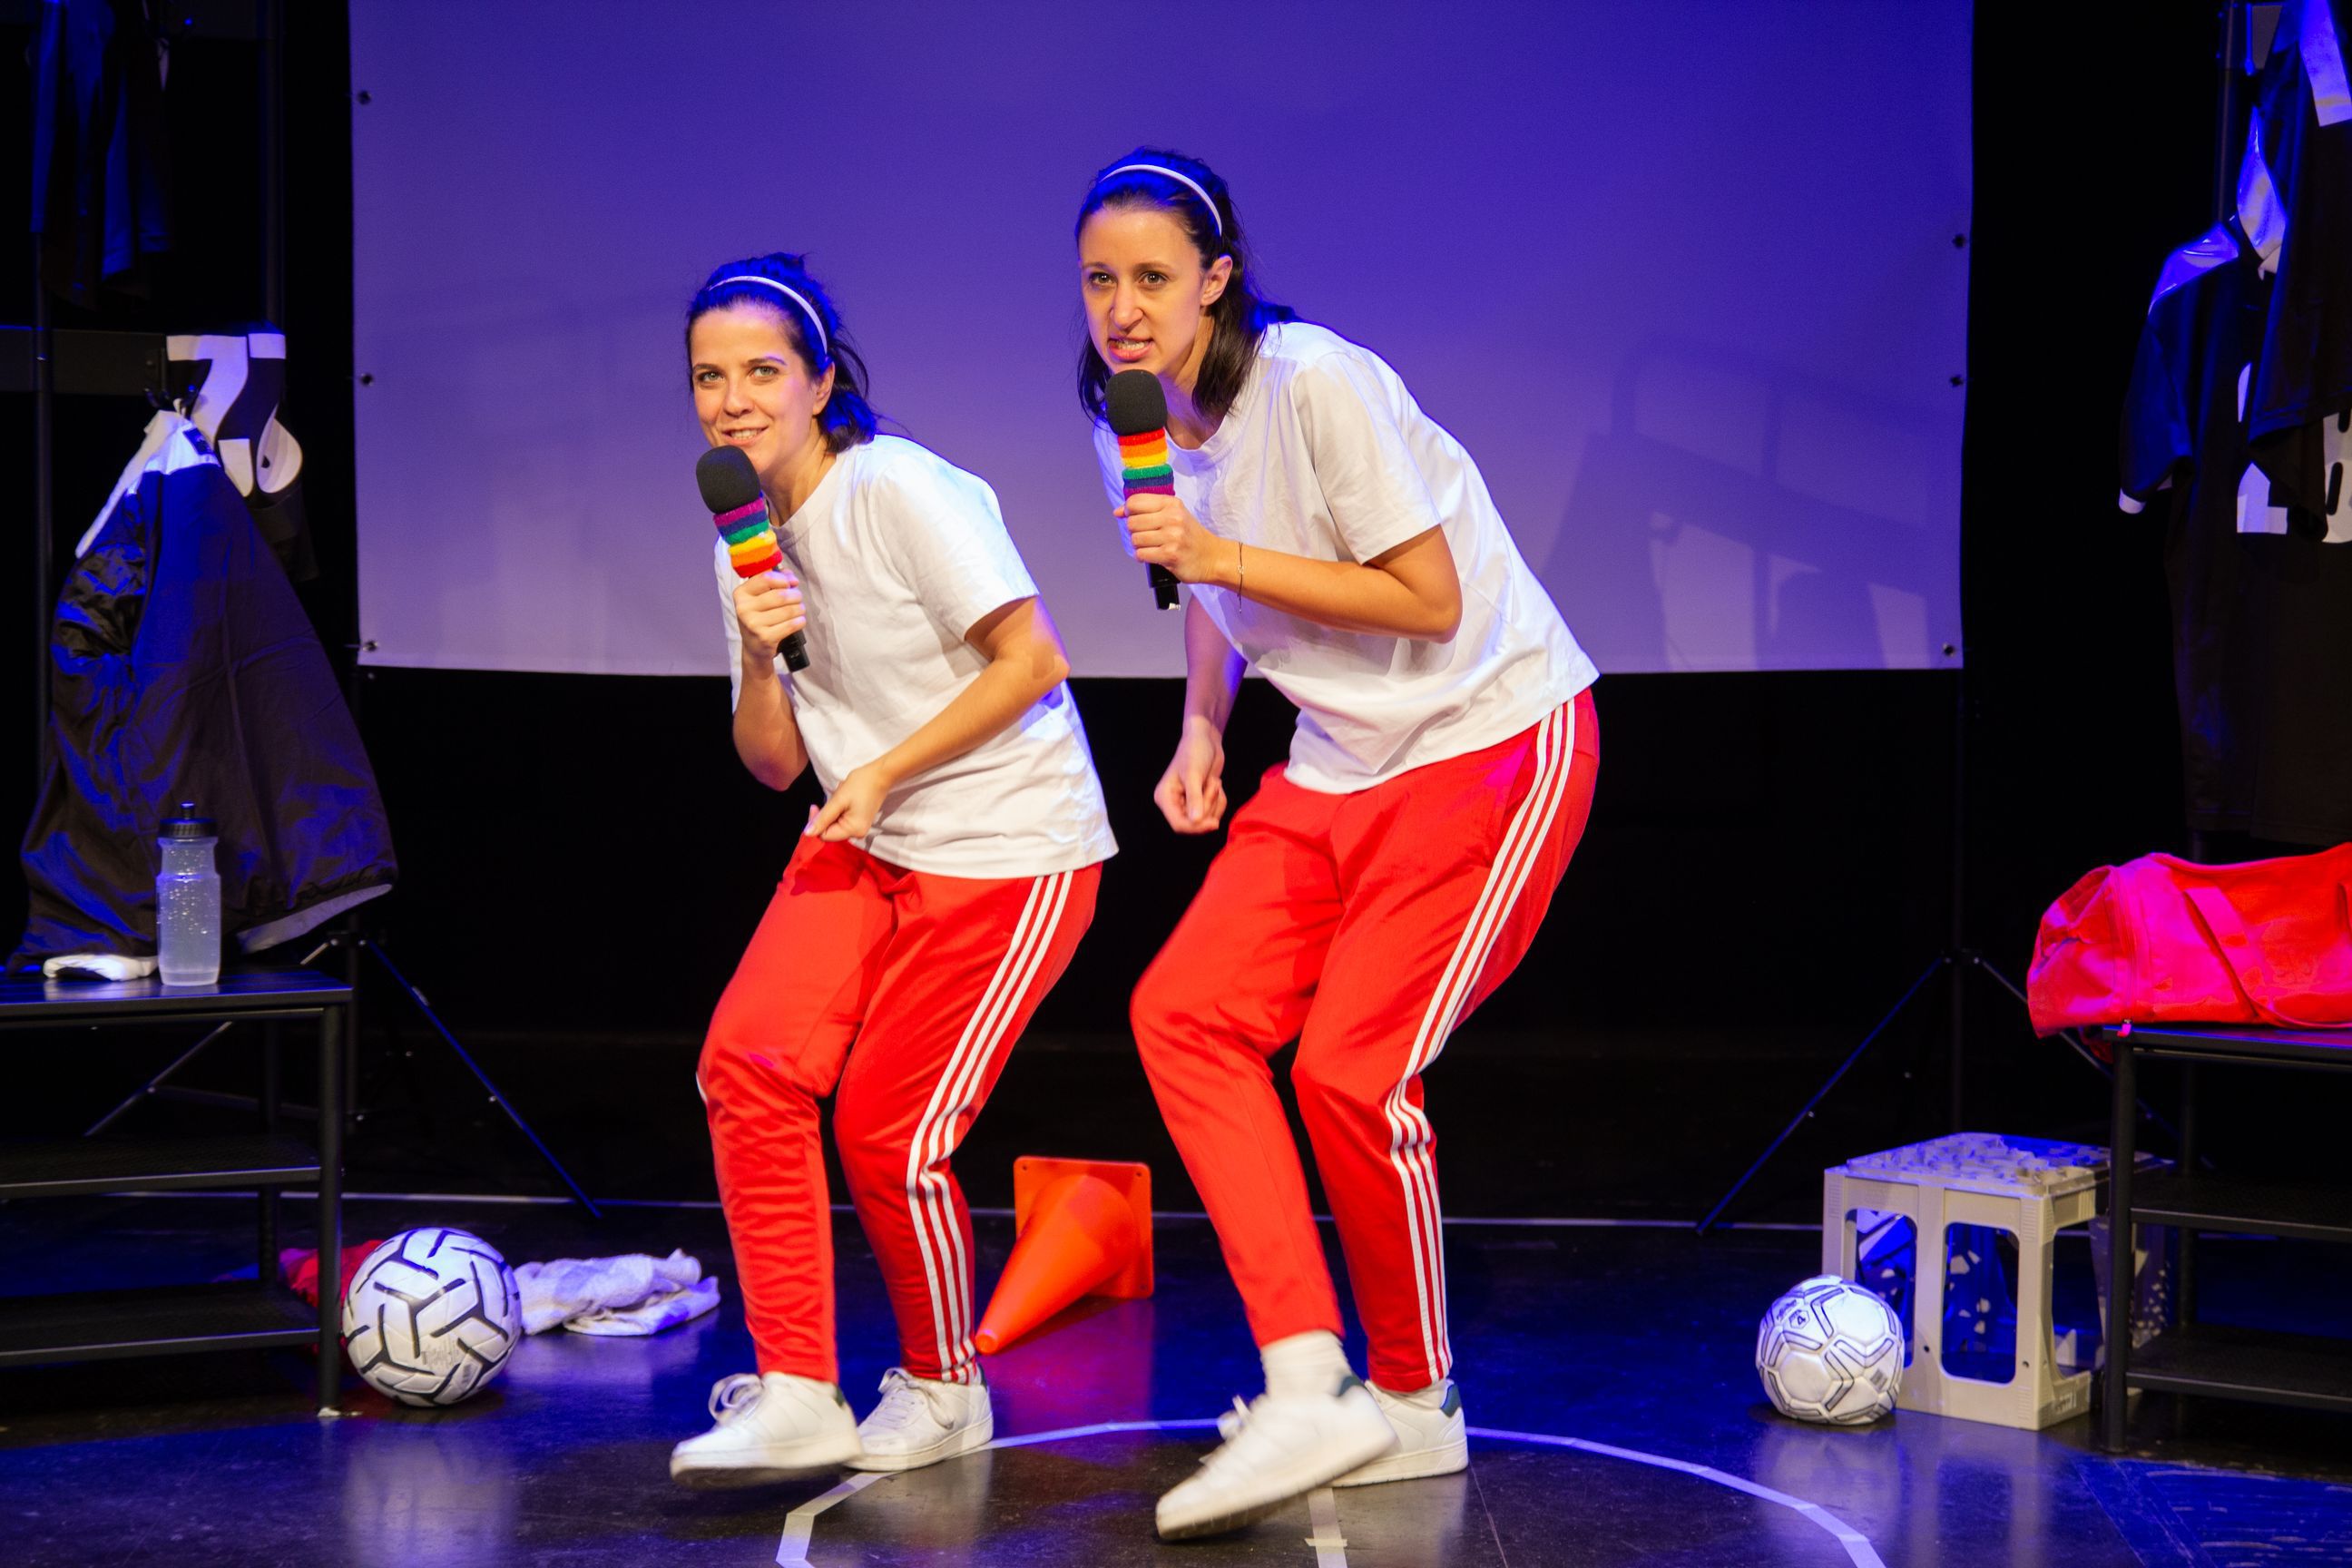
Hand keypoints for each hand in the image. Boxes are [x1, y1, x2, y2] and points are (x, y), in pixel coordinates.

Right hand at [734, 569, 805, 663]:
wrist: (754, 647)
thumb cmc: (760, 616)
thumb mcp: (761, 596)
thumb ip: (775, 580)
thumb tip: (790, 576)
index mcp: (741, 594)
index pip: (766, 578)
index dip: (783, 579)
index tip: (791, 583)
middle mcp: (744, 608)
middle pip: (780, 595)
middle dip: (795, 595)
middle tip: (798, 599)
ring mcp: (753, 624)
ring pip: (788, 610)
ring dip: (799, 609)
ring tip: (799, 610)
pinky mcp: (765, 637)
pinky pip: (791, 625)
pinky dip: (800, 621)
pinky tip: (798, 621)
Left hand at [807, 761, 889, 841]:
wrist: (879, 775)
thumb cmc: (860, 784)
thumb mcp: (838, 800)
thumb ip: (823, 818)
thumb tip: (807, 833)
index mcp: (853, 830)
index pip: (824, 835)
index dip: (816, 822)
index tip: (815, 805)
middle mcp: (857, 834)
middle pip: (829, 831)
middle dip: (825, 816)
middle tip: (829, 799)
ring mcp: (859, 828)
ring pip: (834, 825)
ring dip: (831, 812)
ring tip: (839, 798)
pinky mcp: (859, 822)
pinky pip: (841, 821)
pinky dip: (838, 811)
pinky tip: (843, 800)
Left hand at [1122, 493, 1235, 585]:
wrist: (1212, 557)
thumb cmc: (1189, 536)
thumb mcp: (1174, 514)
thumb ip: (1147, 510)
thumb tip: (1117, 511)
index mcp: (1171, 503)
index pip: (1135, 501)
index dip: (1128, 511)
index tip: (1133, 518)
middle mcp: (1172, 517)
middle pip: (1132, 522)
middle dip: (1134, 531)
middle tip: (1146, 536)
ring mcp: (1172, 536)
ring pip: (1135, 539)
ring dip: (1139, 546)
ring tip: (1151, 547)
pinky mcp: (1170, 555)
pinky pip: (1141, 554)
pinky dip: (1142, 557)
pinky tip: (1152, 556)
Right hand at [1153, 719, 1227, 833]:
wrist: (1206, 739)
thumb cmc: (1195, 752)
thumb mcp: (1194, 774)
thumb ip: (1195, 798)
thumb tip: (1196, 821)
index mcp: (1165, 798)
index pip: (1179, 825)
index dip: (1196, 828)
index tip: (1214, 823)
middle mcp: (1174, 804)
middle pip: (1194, 824)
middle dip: (1209, 806)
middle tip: (1213, 783)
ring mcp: (1187, 803)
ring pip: (1206, 819)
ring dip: (1216, 801)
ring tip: (1213, 781)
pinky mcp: (1200, 801)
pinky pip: (1214, 812)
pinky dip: (1220, 800)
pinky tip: (1215, 784)